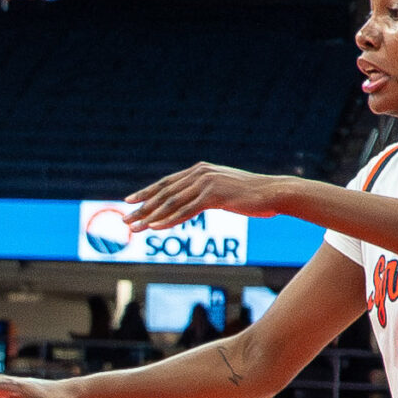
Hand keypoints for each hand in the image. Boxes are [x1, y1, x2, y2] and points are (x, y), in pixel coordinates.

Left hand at [122, 164, 293, 231]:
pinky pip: (186, 211)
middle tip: (124, 219)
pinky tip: (155, 227)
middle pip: (164, 192)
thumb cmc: (250, 196)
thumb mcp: (223, 191)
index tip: (129, 201)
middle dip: (142, 207)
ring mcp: (206, 183)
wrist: (273, 193)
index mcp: (200, 170)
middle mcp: (200, 173)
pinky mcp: (214, 196)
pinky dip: (169, 220)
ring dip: (150, 216)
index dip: (146, 192)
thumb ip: (205, 193)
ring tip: (135, 227)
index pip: (166, 182)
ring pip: (172, 202)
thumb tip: (192, 202)